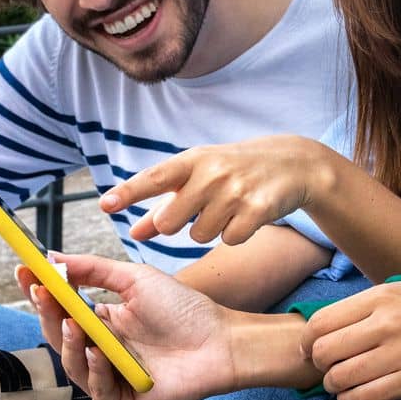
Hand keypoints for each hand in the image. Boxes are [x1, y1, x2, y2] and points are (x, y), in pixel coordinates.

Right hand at [17, 253, 240, 399]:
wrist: (221, 340)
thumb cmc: (184, 309)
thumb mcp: (136, 280)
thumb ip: (94, 270)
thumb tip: (52, 256)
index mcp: (102, 324)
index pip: (61, 309)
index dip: (41, 292)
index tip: (23, 270)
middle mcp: (101, 352)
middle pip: (60, 336)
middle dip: (47, 313)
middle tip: (40, 290)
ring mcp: (109, 379)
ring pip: (73, 365)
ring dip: (70, 342)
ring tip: (72, 319)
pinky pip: (98, 391)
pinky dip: (97, 371)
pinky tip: (101, 351)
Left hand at [104, 135, 345, 244]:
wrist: (295, 163)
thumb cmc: (236, 170)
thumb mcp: (200, 177)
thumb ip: (165, 205)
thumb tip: (133, 232)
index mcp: (195, 160)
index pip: (155, 178)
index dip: (129, 193)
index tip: (105, 204)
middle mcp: (214, 173)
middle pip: (171, 222)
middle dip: (179, 223)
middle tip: (200, 208)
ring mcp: (237, 190)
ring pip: (199, 235)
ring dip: (211, 229)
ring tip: (230, 207)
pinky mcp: (258, 209)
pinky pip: (229, 240)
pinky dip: (235, 234)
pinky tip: (248, 215)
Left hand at [302, 278, 400, 399]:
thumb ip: (375, 300)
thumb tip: (335, 321)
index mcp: (384, 297)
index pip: (322, 321)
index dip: (309, 339)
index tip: (314, 347)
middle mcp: (387, 325)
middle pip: (325, 351)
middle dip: (320, 363)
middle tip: (331, 365)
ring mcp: (399, 356)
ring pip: (339, 379)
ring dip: (335, 384)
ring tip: (346, 381)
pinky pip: (362, 399)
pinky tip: (360, 394)